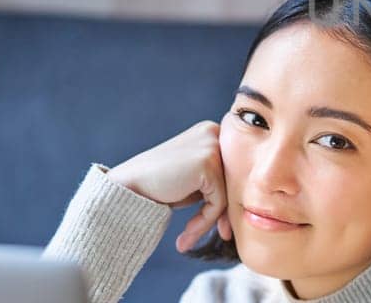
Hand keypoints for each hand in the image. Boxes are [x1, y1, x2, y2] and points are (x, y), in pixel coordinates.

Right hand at [106, 120, 233, 252]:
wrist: (125, 189)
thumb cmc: (158, 187)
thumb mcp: (195, 182)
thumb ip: (219, 184)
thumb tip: (245, 207)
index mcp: (212, 132)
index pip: (233, 170)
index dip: (228, 201)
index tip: (223, 229)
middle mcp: (214, 132)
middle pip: (234, 181)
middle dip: (225, 213)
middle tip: (221, 236)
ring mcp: (211, 145)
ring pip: (227, 193)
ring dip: (211, 221)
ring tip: (189, 238)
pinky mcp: (207, 163)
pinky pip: (218, 201)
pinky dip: (204, 221)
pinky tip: (186, 234)